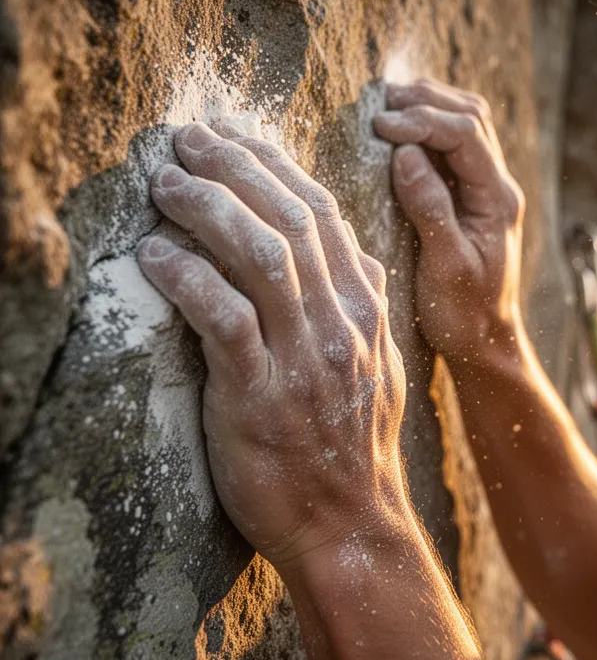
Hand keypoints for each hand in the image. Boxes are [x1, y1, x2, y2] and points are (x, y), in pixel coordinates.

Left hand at [137, 121, 409, 567]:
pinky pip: (224, 318)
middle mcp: (341, 322)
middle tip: (187, 139)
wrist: (352, 523)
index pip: (324, 215)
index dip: (275, 166)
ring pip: (260, 256)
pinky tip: (155, 255)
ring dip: (208, 208)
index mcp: (366, 310)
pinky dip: (188, 277)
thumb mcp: (379, 367)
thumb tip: (360, 259)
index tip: (235, 137)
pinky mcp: (261, 396)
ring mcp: (306, 358)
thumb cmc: (353, 445)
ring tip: (165, 182)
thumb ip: (366, 309)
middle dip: (236, 167)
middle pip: (291, 220)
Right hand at [372, 79, 525, 359]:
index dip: (422, 121)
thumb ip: (429, 208)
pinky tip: (400, 135)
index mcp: (497, 200)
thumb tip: (405, 154)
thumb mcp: (444, 267)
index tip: (379, 128)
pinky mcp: (470, 198)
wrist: (484, 342)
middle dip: (426, 103)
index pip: (465, 135)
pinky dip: (429, 129)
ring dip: (430, 109)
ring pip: (467, 125)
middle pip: (472, 117)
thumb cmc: (464, 313)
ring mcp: (486, 190)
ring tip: (388, 110)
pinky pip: (455, 147)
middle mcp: (498, 188)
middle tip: (380, 107)